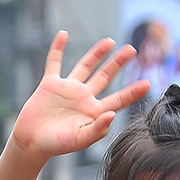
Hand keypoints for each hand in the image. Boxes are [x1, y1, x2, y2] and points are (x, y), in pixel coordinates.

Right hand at [10, 33, 149, 160]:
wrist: (32, 143)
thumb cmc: (57, 145)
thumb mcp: (80, 140)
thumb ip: (98, 128)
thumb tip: (113, 114)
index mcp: (94, 112)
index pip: (118, 99)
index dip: (132, 92)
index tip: (147, 83)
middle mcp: (83, 98)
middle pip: (105, 76)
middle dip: (118, 63)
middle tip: (132, 49)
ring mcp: (68, 89)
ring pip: (85, 66)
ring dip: (97, 53)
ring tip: (110, 41)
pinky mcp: (50, 84)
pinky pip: (54, 62)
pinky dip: (57, 48)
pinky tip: (63, 34)